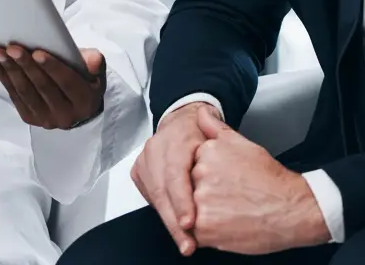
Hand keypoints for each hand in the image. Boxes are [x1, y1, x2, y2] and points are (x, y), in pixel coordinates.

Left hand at [0, 45, 105, 129]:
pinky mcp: (29, 118)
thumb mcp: (96, 71)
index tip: (37, 51)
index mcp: (85, 101)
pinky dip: (1, 77)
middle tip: (12, 48)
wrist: (77, 107)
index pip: (67, 83)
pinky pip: (13, 95)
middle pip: (42, 87)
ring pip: (25, 91)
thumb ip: (94, 62)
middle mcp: (65, 115)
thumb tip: (91, 59)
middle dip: (25, 65)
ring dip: (9, 70)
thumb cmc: (85, 80)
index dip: (52, 67)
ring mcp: (45, 119)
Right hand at [130, 102, 213, 256]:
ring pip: (154, 196)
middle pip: (162, 189)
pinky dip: (164, 214)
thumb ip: (221, 146)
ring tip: (185, 243)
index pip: (175, 173)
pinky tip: (176, 229)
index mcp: (177, 138)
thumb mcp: (218, 135)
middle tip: (188, 244)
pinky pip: (150, 197)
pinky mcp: (139, 171)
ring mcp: (145, 159)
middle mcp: (156, 148)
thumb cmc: (204, 134)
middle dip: (174, 220)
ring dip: (169, 221)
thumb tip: (224, 164)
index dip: (181, 199)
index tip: (189, 223)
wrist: (183, 121)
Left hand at [191, 106, 329, 253]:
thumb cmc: (270, 180)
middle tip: (230, 199)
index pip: (190, 166)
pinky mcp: (204, 228)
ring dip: (205, 216)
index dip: (208, 179)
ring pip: (189, 212)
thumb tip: (200, 112)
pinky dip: (209, 234)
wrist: (291, 209)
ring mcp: (200, 201)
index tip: (225, 184)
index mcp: (207, 151)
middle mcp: (200, 173)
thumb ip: (216, 128)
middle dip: (205, 197)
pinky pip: (194, 233)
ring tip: (230, 213)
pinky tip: (229, 226)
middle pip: (189, 188)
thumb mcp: (243, 144)